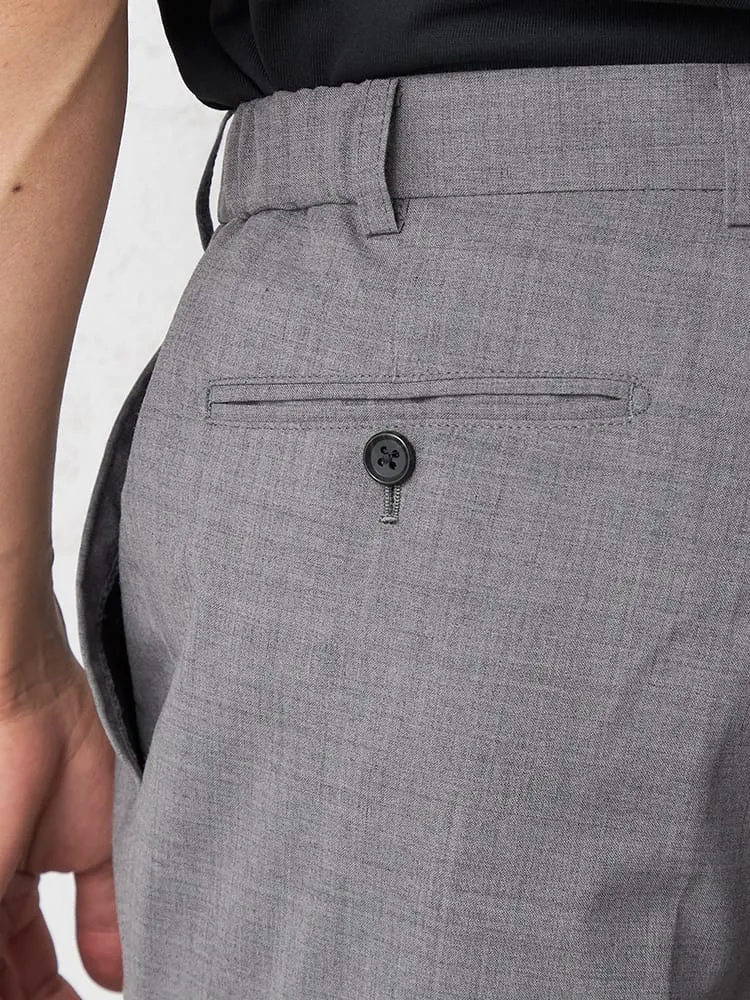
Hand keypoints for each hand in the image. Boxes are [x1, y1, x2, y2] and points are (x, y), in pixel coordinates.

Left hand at [0, 629, 121, 996]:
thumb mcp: (101, 842)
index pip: (33, 963)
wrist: (29, 704)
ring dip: (30, 995)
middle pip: (12, 976)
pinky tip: (45, 995)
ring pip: (0, 968)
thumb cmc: (72, 750)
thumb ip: (107, 909)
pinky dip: (18, 982)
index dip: (59, 996)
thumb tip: (119, 976)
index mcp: (21, 881)